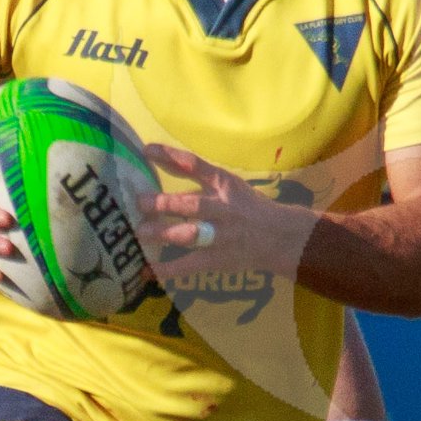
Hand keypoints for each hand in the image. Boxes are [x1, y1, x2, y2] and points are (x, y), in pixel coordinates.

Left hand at [137, 145, 316, 281]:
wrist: (280, 237)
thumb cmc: (248, 207)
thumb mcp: (229, 185)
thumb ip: (197, 176)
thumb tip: (160, 160)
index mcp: (224, 185)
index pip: (196, 165)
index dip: (171, 157)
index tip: (147, 150)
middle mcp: (223, 209)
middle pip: (192, 205)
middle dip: (165, 204)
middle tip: (140, 202)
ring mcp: (221, 236)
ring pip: (190, 235)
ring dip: (164, 234)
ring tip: (141, 233)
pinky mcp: (218, 260)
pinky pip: (190, 265)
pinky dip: (168, 269)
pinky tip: (147, 270)